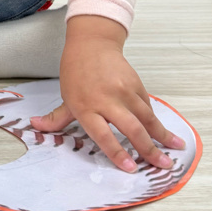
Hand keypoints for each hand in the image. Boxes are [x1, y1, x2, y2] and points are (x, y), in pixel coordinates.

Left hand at [30, 16, 185, 173]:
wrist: (92, 43)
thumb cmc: (76, 72)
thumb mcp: (66, 96)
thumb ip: (56, 118)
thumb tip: (36, 126)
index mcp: (86, 106)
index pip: (103, 135)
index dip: (117, 152)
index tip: (130, 167)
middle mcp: (107, 100)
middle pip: (131, 128)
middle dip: (149, 150)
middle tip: (163, 165)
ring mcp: (124, 91)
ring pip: (147, 117)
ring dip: (162, 135)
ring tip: (175, 149)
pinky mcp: (136, 84)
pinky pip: (148, 107)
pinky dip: (156, 121)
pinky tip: (164, 132)